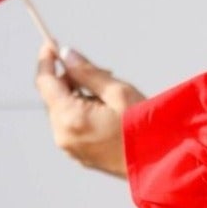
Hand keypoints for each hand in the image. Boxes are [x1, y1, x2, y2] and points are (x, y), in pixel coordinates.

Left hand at [34, 43, 145, 177]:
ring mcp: (70, 148)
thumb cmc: (145, 126)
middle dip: (70, 79)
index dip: (46, 60)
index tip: (50, 44)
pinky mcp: (79, 155)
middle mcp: (63, 135)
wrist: (161, 163)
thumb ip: (88, 72)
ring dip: (77, 96)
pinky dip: (81, 113)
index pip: (45, 82)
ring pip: (62, 112)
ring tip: (111, 95)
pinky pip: (71, 127)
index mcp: (70, 117)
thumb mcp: (119, 92)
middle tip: (103, 72)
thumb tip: (66, 55)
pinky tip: (108, 112)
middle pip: (54, 97)